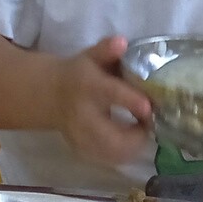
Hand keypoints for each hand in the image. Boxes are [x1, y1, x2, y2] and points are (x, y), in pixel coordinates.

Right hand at [51, 35, 154, 166]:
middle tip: (150, 122)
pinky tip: (130, 140)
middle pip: (112, 137)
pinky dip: (124, 152)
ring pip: (112, 153)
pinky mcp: (82, 151)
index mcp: (88, 87)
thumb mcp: (91, 56)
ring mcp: (80, 138)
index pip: (110, 95)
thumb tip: (122, 42)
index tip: (150, 108)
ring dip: (133, 146)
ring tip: (141, 130)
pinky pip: (109, 159)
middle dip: (137, 135)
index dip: (131, 102)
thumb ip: (106, 50)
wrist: (51, 95)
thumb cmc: (80, 74)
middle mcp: (82, 116)